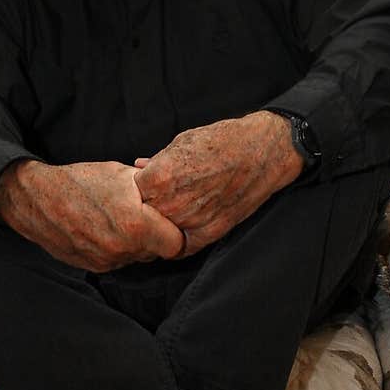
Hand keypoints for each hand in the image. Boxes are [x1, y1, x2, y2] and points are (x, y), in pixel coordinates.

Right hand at [0, 158, 185, 271]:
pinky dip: (117, 248)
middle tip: (145, 216)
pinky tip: (105, 228)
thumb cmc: (80, 181)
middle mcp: (123, 249)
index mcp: (136, 225)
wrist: (36, 200)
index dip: (175, 231)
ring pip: (136, 257)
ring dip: (136, 243)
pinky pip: (117, 261)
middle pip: (156, 252)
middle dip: (155, 236)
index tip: (168, 219)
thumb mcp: (120, 174)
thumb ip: (150, 189)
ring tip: (121, 220)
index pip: (176, 244)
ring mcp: (107, 261)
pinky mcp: (93, 266)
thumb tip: (171, 192)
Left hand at [133, 111, 303, 254]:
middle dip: (143, 210)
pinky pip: (182, 247)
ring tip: (168, 213)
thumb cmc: (222, 141)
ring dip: (159, 227)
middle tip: (151, 203)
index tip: (137, 188)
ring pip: (160, 234)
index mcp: (158, 179)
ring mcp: (191, 222)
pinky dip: (178, 241)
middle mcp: (171, 204)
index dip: (132, 191)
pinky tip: (178, 230)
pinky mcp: (210, 233)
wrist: (261, 151)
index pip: (128, 195)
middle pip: (141, 217)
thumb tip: (139, 168)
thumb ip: (157, 162)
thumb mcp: (181, 143)